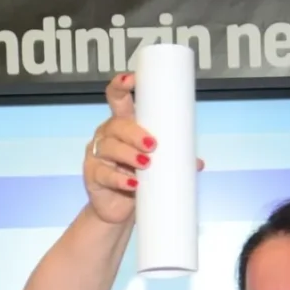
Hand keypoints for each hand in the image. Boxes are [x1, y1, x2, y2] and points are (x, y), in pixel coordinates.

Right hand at [84, 72, 204, 225]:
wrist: (119, 210)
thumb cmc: (138, 180)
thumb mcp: (157, 166)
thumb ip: (175, 160)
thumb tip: (197, 163)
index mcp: (123, 125)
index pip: (117, 98)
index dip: (121, 85)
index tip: (132, 80)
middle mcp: (107, 135)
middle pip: (117, 125)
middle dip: (134, 133)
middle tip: (152, 145)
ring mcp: (97, 155)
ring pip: (109, 147)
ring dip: (128, 155)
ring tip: (146, 164)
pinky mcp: (92, 176)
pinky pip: (103, 174)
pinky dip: (119, 180)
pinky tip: (132, 184)